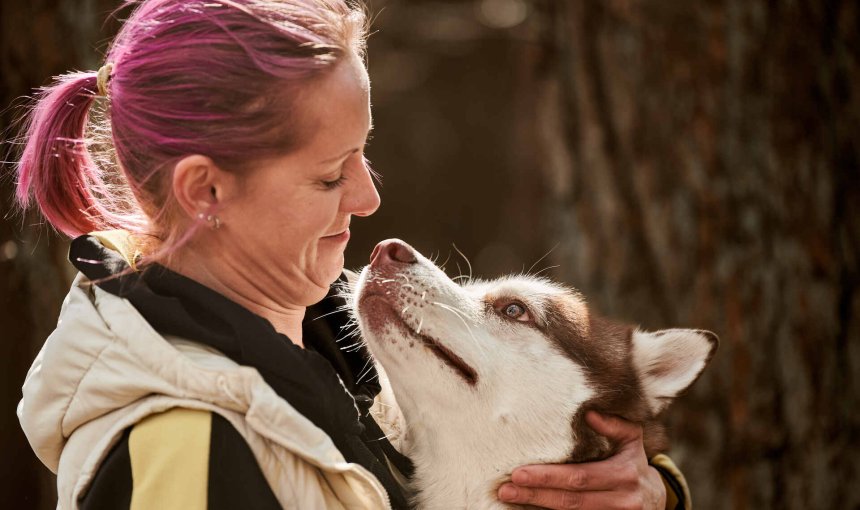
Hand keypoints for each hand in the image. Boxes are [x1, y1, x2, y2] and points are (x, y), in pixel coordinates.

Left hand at [497, 411, 665, 508]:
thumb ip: (615, 426)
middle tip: (505, 488)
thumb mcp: (632, 440)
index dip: (548, 476)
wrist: (655, 499)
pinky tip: (529, 509)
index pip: (579, 477)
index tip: (518, 473)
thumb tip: (589, 413)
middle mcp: (620, 501)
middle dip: (535, 495)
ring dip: (538, 507)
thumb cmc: (633, 463)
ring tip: (510, 498)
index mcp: (623, 476)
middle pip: (570, 501)